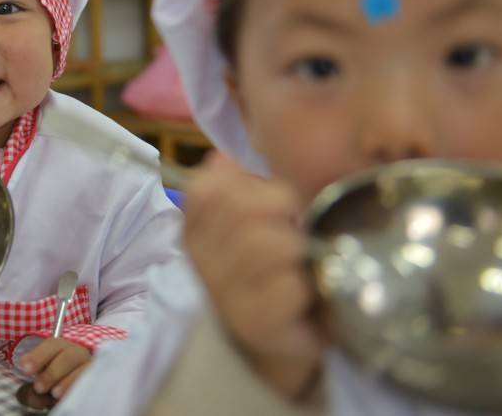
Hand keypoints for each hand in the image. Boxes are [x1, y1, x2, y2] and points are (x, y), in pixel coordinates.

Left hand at [19, 337, 91, 399]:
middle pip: (68, 355)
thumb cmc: (54, 388)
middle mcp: (79, 353)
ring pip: (84, 367)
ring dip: (68, 381)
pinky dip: (83, 386)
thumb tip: (29, 394)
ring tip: (54, 394)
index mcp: (61, 348)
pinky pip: (94, 379)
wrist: (78, 397)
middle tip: (38, 387)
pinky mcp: (100, 378)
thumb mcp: (42, 387)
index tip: (25, 368)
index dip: (38, 355)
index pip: (52, 345)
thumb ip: (34, 389)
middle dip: (52, 371)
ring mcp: (91, 365)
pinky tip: (73, 396)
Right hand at [183, 158, 323, 399]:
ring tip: (300, 262)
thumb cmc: (264, 274)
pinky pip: (289, 286)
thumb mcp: (246, 224)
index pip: (206, 190)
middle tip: (294, 229)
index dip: (249, 186)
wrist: (273, 344)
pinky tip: (305, 294)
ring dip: (298, 250)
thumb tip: (220, 158)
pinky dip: (307, 286)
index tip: (274, 202)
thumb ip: (233, 189)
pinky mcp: (255, 323)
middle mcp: (202, 262)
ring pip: (272, 245)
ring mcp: (225, 294)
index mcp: (194, 232)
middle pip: (244, 211)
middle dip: (281, 213)